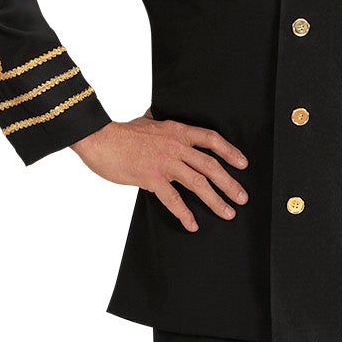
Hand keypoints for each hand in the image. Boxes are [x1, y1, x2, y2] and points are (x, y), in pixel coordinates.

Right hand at [71, 111, 248, 232]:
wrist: (99, 139)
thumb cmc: (121, 133)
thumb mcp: (148, 121)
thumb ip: (160, 123)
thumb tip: (161, 117)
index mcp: (177, 131)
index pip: (211, 139)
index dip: (230, 151)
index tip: (243, 164)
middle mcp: (175, 146)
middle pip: (210, 165)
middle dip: (230, 183)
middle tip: (242, 198)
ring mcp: (164, 162)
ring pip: (197, 183)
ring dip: (215, 200)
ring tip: (228, 213)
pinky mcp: (151, 177)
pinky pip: (173, 199)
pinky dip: (184, 214)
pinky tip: (192, 224)